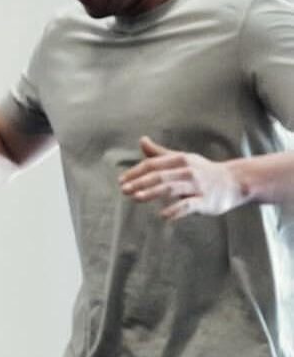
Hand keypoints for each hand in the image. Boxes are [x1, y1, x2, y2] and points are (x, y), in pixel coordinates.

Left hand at [119, 137, 246, 220]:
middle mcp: (188, 171)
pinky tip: (163, 215)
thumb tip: (142, 140)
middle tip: (124, 190)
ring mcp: (197, 186)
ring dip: (153, 193)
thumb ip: (159, 153)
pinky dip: (175, 210)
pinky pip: (188, 206)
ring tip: (137, 198)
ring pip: (172, 188)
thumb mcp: (181, 159)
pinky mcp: (205, 201)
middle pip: (160, 176)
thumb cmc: (202, 171)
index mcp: (180, 160)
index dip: (136, 172)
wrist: (234, 182)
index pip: (153, 164)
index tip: (121, 181)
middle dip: (140, 182)